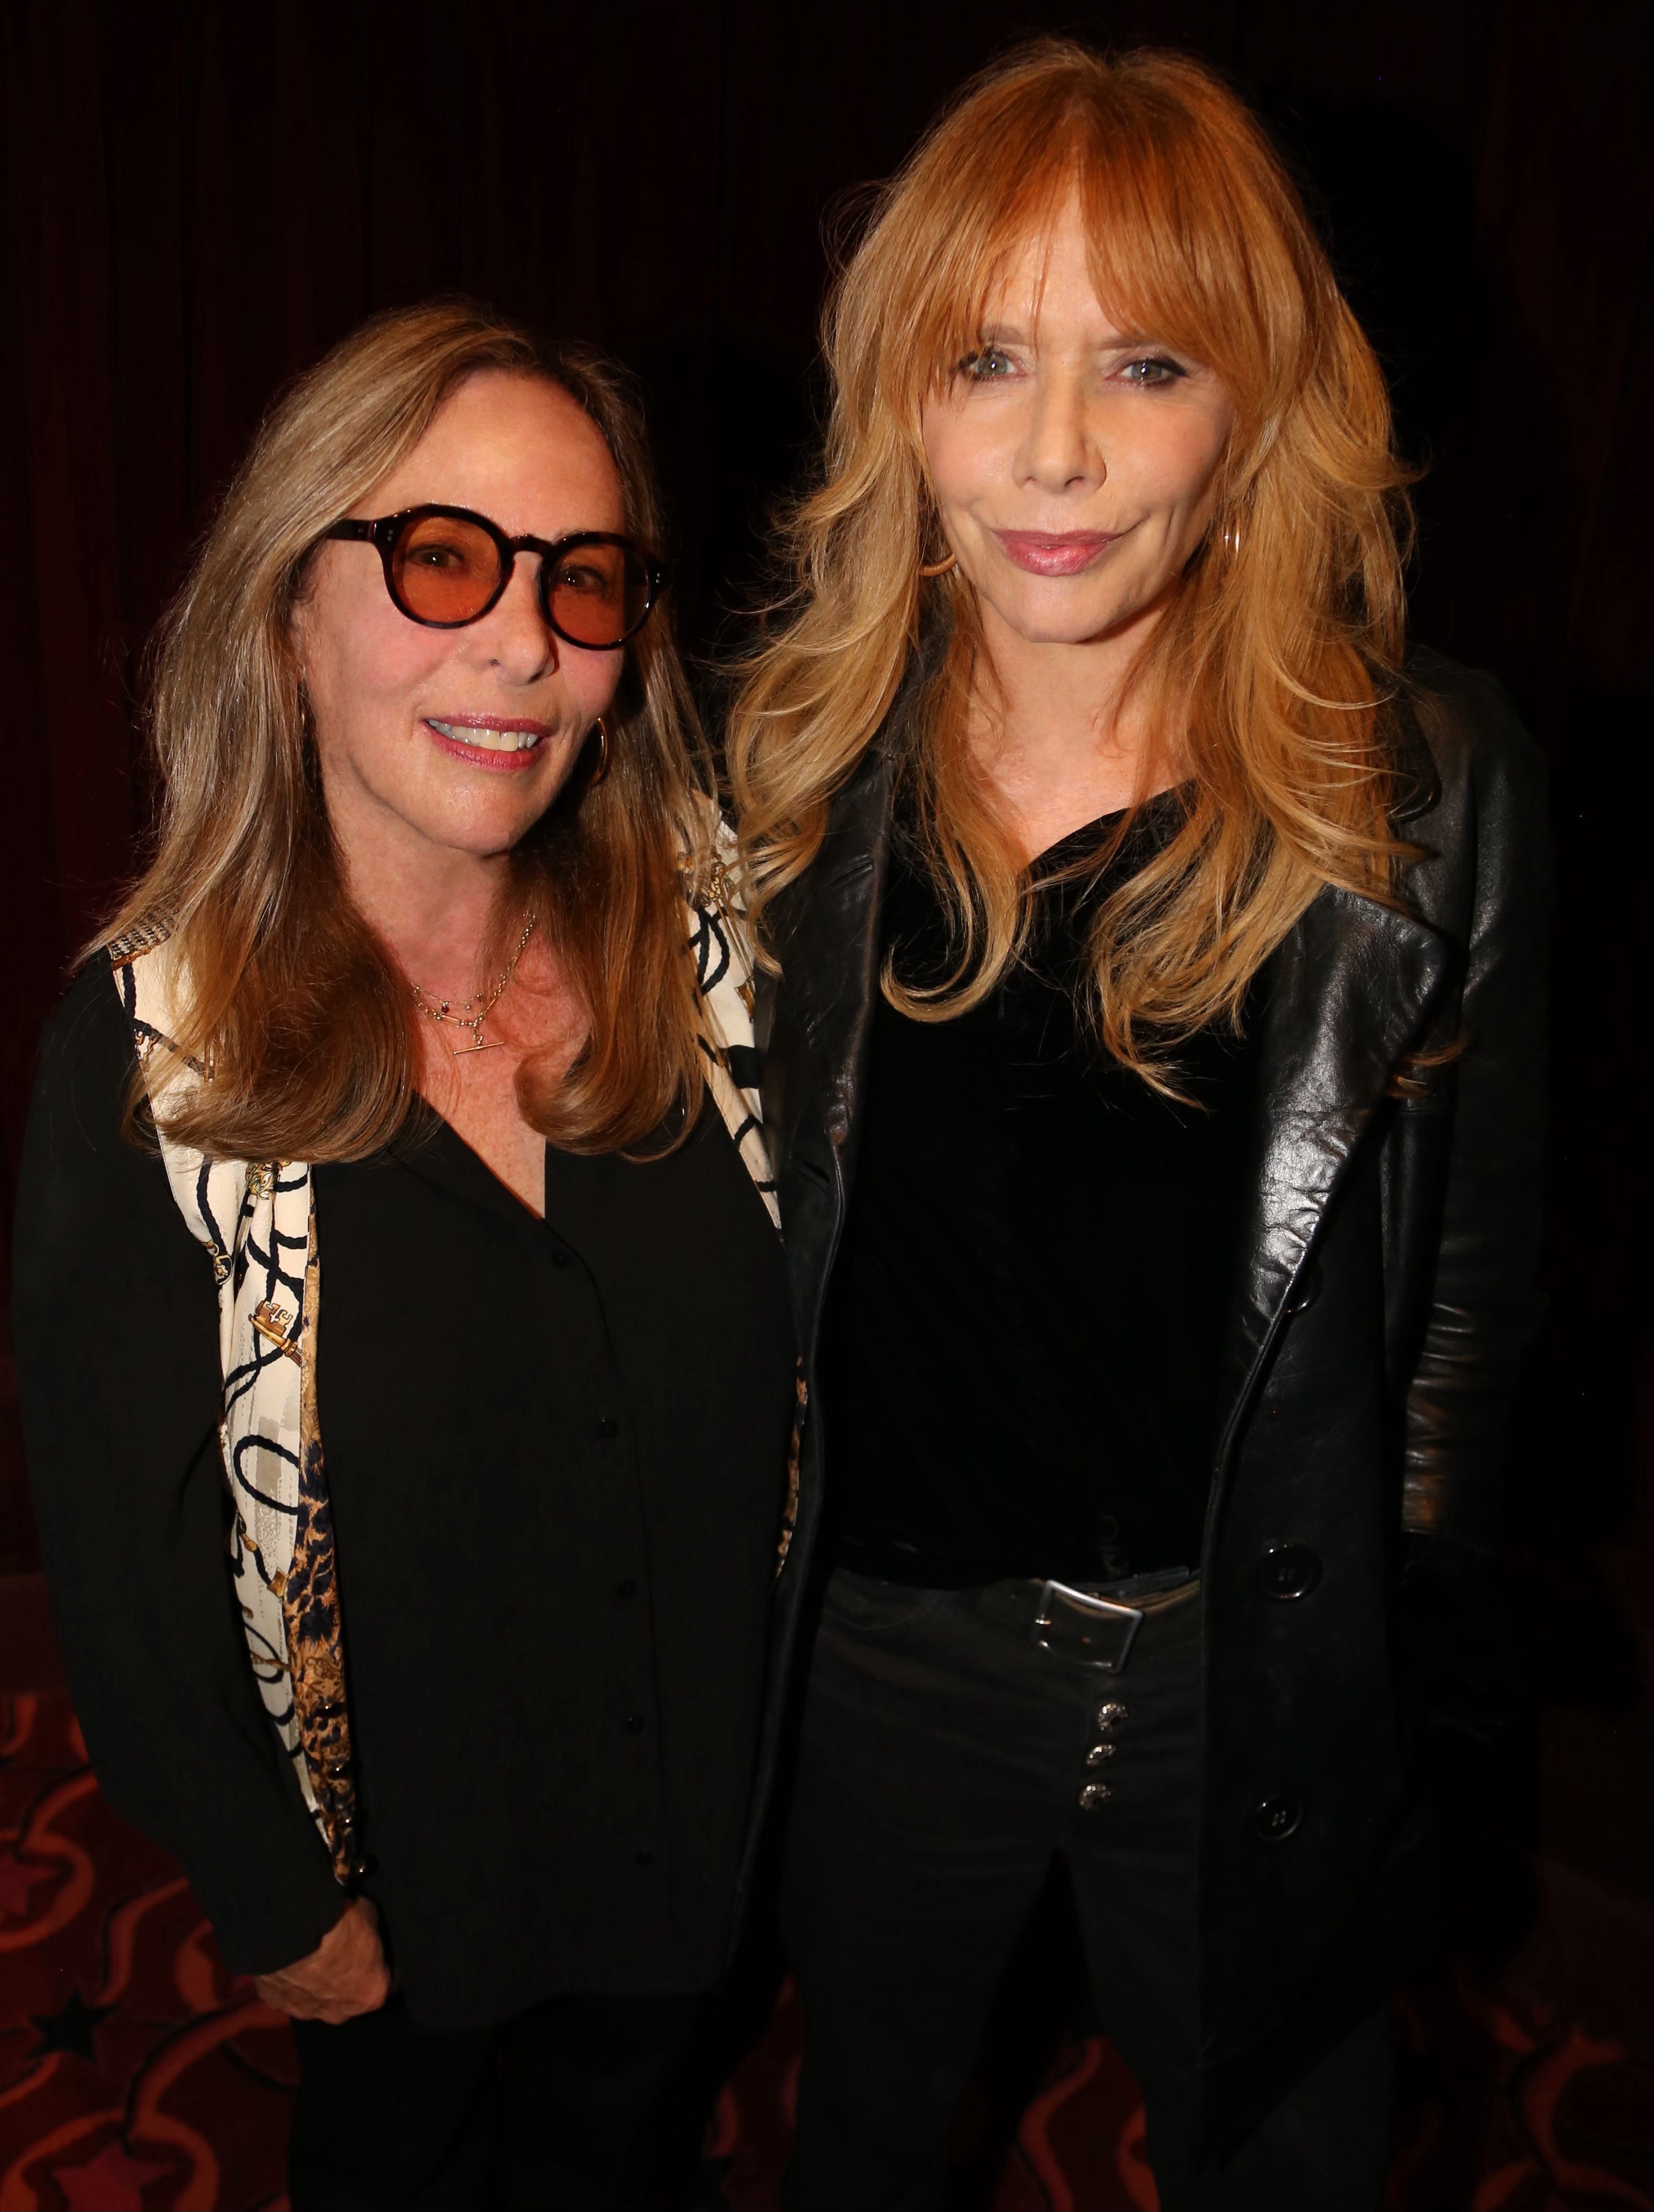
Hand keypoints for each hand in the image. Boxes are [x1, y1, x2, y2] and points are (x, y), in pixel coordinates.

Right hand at [254, 1896, 390, 2022]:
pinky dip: (288, 1980)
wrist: (292, 1926)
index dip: (378, 1966)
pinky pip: (288, 1993)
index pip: (384, 1983)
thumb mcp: (371, 1917)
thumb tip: (365, 1933)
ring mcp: (306, 2011)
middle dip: (345, 1979)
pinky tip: (288, 1958)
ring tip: (310, 1954)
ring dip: (315, 1982)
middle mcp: (340, 2012)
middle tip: (338, 1952)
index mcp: (371, 1993)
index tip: (371, 1953)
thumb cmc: (337, 1922)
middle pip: (348, 1998)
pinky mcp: (276, 2002)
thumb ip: (371, 1937)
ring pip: (316, 1999)